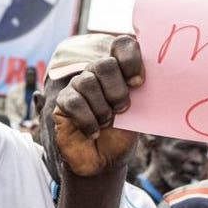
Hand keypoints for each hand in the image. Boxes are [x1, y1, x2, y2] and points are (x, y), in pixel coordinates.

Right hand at [53, 35, 143, 176]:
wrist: (104, 162)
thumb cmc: (122, 135)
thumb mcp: (139, 112)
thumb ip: (140, 92)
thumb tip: (144, 77)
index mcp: (119, 70)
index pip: (122, 45)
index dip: (130, 58)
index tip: (138, 83)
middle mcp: (97, 74)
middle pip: (103, 64)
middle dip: (116, 90)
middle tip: (122, 109)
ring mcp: (77, 87)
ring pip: (86, 82)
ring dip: (102, 109)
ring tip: (106, 123)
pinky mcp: (62, 104)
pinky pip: (73, 102)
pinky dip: (88, 121)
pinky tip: (94, 133)